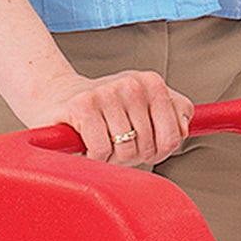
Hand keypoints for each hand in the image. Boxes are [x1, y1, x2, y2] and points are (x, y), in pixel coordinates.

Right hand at [29, 67, 199, 167]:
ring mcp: (107, 93)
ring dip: (111, 157)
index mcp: (152, 83)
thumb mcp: (146, 104)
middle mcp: (132, 84)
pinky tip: (86, 142)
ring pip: (126, 151)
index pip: (173, 138)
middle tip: (115, 142)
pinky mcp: (82, 106)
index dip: (157, 151)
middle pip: (149, 148)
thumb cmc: (105, 108)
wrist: (55, 96)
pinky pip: (102, 150)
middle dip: (131, 155)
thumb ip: (175, 112)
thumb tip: (184, 127)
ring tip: (100, 140)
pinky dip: (94, 156)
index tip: (141, 142)